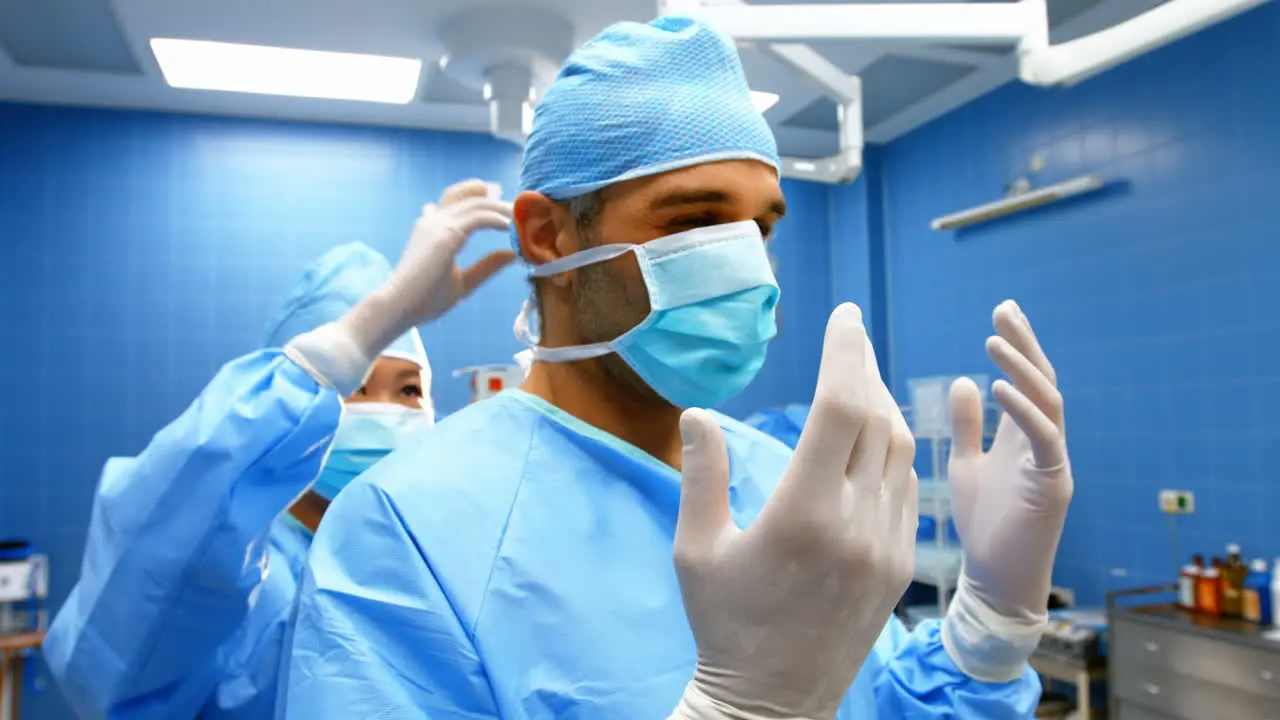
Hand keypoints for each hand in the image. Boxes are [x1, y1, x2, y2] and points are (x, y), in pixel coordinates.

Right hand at [285, 180, 513, 395]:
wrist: (399, 307)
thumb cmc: (425, 299)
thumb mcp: (464, 281)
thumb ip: (487, 266)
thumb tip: (512, 254)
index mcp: (432, 227)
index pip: (455, 199)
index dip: (478, 194)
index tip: (501, 199)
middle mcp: (433, 219)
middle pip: (469, 196)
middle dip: (497, 199)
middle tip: (520, 206)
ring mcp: (437, 223)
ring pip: (478, 204)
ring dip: (503, 209)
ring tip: (523, 218)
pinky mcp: (446, 234)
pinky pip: (480, 218)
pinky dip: (499, 220)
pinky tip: (513, 229)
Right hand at [671, 303, 916, 719]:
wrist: (775, 703)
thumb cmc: (724, 625)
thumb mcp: (695, 550)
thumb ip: (701, 475)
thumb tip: (698, 412)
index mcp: (803, 514)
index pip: (841, 409)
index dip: (846, 354)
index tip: (845, 315)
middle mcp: (856, 525)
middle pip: (878, 420)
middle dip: (864, 369)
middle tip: (850, 337)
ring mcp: (886, 548)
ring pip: (901, 453)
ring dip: (883, 407)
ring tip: (859, 379)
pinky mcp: (900, 567)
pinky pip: (907, 490)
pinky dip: (892, 451)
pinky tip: (872, 438)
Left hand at [943, 299, 1071, 679]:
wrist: (994, 580)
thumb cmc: (983, 525)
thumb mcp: (967, 465)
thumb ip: (969, 426)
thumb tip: (965, 380)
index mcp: (1023, 438)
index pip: (1027, 380)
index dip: (1018, 345)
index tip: (1001, 312)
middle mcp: (1044, 445)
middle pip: (1042, 382)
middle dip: (1025, 344)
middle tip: (1004, 311)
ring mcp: (1052, 464)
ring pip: (1047, 404)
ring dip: (1021, 369)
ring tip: (993, 342)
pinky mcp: (1052, 486)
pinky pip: (1043, 440)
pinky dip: (1022, 411)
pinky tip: (997, 387)